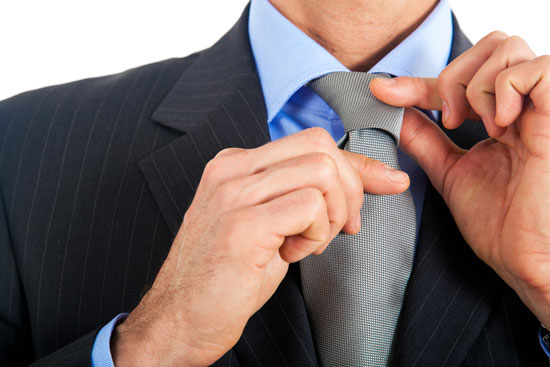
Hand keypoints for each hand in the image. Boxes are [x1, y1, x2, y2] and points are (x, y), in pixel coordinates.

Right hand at [111, 127, 409, 366]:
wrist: (181, 319)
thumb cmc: (228, 275)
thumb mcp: (274, 224)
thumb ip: (309, 193)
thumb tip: (375, 176)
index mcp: (235, 164)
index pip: (311, 142)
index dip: (354, 165)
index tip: (384, 184)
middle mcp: (231, 170)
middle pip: (320, 147)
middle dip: (350, 188)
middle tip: (340, 228)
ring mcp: (233, 194)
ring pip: (321, 171)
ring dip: (332, 213)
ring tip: (309, 243)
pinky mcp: (242, 224)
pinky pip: (310, 205)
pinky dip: (316, 233)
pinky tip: (292, 254)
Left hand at [371, 32, 549, 324]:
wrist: (525, 260)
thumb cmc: (498, 223)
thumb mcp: (449, 171)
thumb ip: (424, 139)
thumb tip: (393, 111)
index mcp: (504, 118)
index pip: (461, 76)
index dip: (418, 81)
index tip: (383, 93)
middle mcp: (525, 107)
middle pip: (493, 45)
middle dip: (455, 76)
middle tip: (450, 120)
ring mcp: (542, 110)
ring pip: (509, 49)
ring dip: (476, 84)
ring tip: (476, 127)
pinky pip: (536, 71)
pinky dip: (504, 89)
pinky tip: (499, 125)